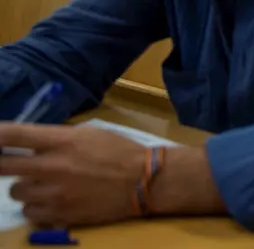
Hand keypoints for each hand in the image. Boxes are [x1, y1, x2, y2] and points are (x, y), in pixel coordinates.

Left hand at [0, 123, 144, 226]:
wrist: (143, 181)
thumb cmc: (119, 152)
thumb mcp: (90, 134)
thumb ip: (58, 139)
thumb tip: (31, 145)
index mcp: (63, 141)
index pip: (15, 135)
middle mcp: (53, 167)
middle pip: (3, 166)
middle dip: (1, 163)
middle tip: (7, 163)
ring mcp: (54, 193)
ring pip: (15, 192)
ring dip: (25, 187)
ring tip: (42, 184)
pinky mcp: (59, 214)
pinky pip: (29, 213)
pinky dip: (36, 206)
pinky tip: (50, 200)